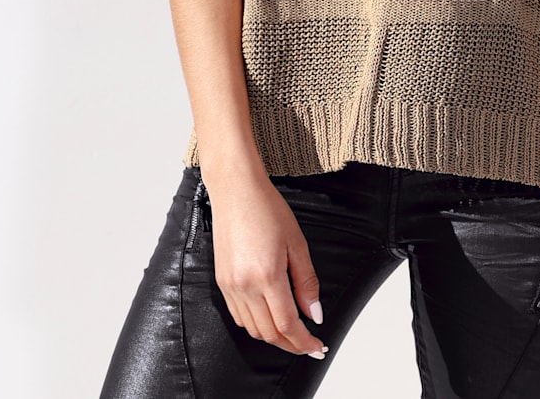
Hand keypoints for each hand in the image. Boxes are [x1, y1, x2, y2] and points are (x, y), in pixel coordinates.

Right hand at [207, 173, 327, 358]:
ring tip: (293, 335)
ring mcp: (230, 286)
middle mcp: (245, 286)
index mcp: (267, 276)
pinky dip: (256, 325)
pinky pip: (239, 316)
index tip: (317, 348)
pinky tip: (270, 319)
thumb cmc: (267, 209)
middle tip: (309, 346)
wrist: (236, 191)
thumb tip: (314, 314)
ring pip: (253, 329)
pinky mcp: (222, 282)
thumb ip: (306, 282)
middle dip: (291, 345)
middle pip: (269, 333)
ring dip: (274, 337)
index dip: (303, 342)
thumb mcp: (297, 243)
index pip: (287, 324)